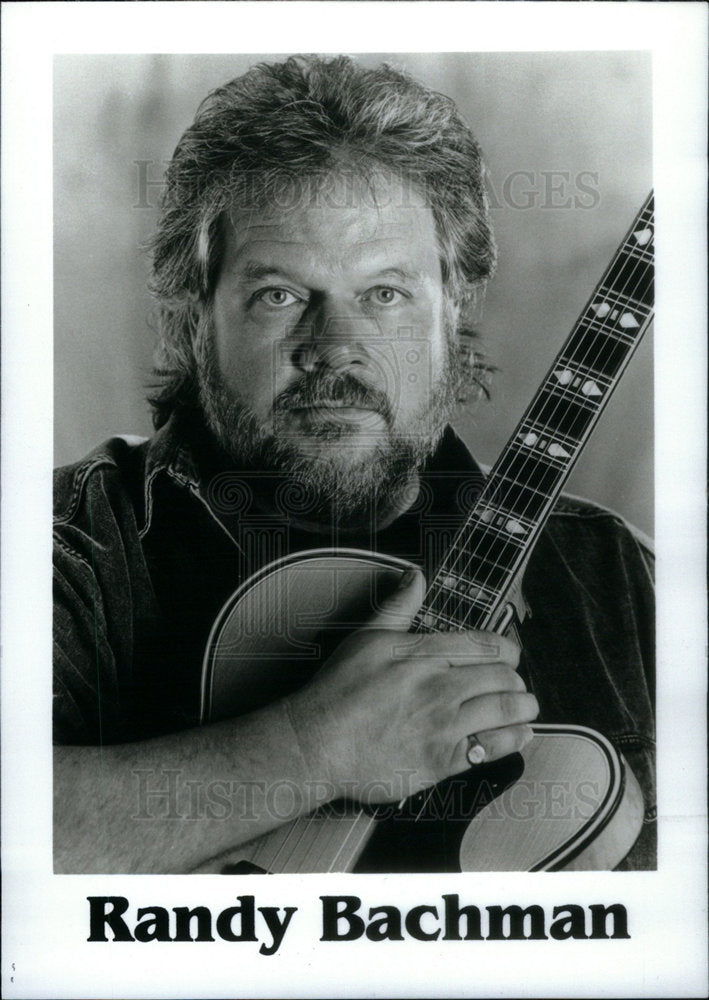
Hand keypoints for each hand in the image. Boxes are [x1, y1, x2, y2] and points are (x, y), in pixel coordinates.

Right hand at [285, 567, 537, 802]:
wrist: (317, 743)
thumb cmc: (337, 691)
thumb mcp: (366, 637)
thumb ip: (398, 606)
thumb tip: (415, 575)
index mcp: (424, 653)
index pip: (487, 645)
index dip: (507, 650)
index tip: (509, 657)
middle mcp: (438, 686)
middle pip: (503, 677)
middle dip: (516, 680)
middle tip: (516, 684)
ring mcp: (443, 724)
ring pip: (506, 709)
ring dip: (524, 707)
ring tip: (526, 707)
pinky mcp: (442, 760)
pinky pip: (493, 746)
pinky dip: (513, 738)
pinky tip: (518, 734)